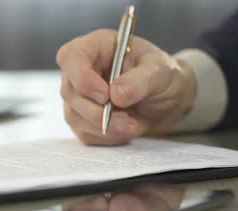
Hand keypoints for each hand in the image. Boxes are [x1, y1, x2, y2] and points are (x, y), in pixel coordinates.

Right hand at [56, 29, 197, 145]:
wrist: (168, 99)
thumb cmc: (162, 76)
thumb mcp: (160, 71)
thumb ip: (140, 80)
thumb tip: (116, 94)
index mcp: (96, 46)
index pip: (71, 57)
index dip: (82, 78)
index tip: (105, 95)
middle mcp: (82, 70)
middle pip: (69, 92)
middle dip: (97, 112)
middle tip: (127, 120)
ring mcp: (79, 96)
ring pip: (74, 116)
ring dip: (104, 127)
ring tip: (132, 125)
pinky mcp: (83, 119)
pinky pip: (85, 133)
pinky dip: (108, 137)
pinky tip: (126, 129)